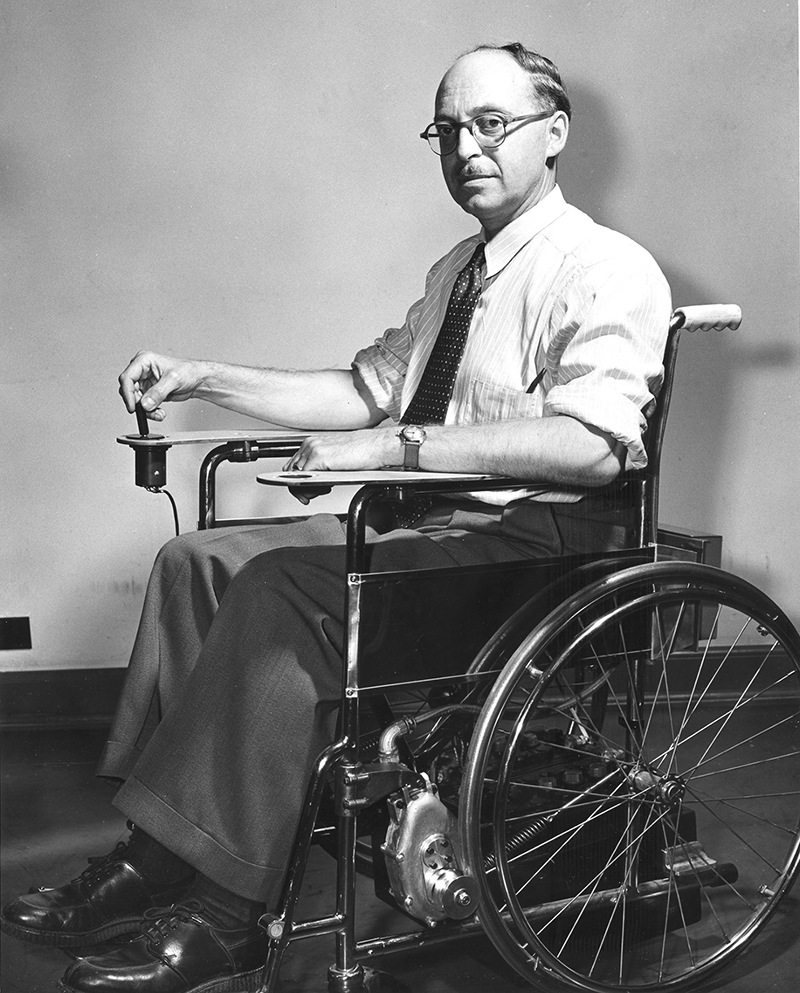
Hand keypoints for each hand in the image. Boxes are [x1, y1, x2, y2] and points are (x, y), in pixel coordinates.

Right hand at [118, 351, 204, 421]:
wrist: (197, 380)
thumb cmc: (188, 372)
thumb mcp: (173, 380)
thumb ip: (158, 392)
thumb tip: (145, 403)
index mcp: (144, 360)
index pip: (127, 377)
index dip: (127, 393)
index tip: (133, 407)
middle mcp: (141, 370)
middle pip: (129, 390)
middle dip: (138, 403)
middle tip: (148, 410)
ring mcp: (144, 382)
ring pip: (135, 400)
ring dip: (145, 410)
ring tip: (158, 413)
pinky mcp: (149, 392)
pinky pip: (143, 405)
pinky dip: (149, 411)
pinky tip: (159, 412)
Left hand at [282, 428, 396, 504]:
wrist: (377, 446)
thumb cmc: (364, 452)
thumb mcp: (336, 458)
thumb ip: (321, 466)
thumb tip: (312, 481)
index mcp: (313, 442)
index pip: (294, 465)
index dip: (297, 481)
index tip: (305, 491)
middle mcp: (310, 444)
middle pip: (291, 472)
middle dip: (301, 487)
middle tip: (314, 494)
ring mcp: (312, 450)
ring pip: (296, 477)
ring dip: (307, 489)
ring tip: (323, 491)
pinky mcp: (318, 457)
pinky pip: (303, 479)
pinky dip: (311, 489)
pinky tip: (325, 489)